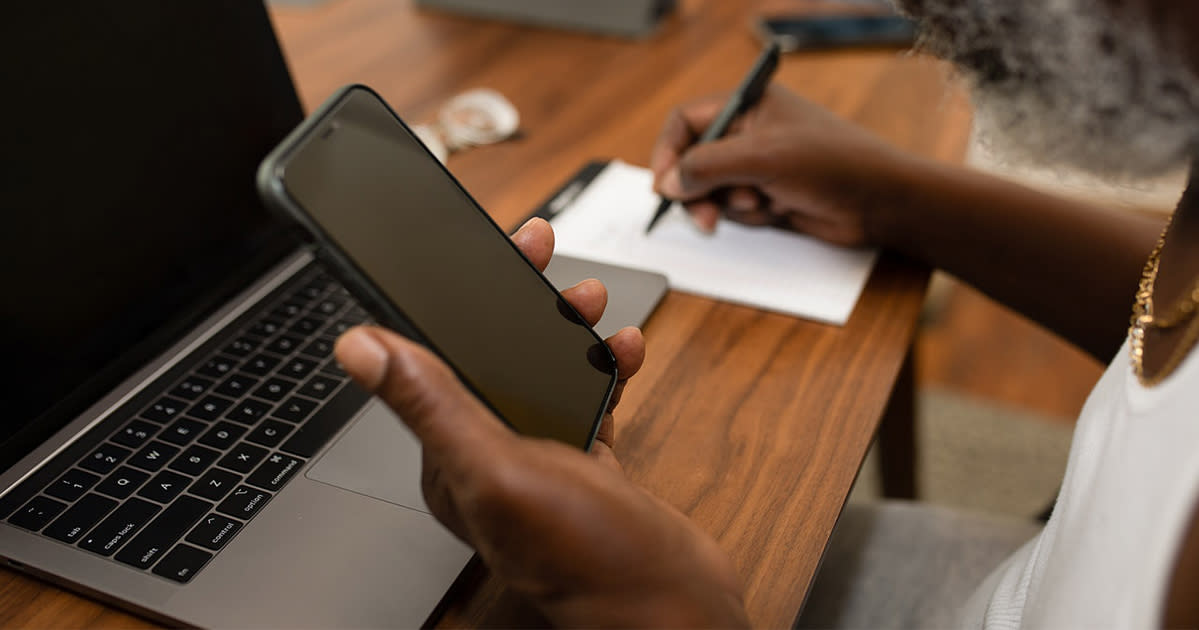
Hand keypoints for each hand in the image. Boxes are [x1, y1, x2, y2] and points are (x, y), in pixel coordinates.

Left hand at [334, 218, 748, 627]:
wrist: (675, 607)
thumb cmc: (589, 557)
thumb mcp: (499, 469)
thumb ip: (433, 406)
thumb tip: (359, 348)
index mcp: (455, 461)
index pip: (439, 361)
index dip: (458, 299)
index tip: (488, 251)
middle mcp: (494, 461)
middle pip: (494, 359)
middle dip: (519, 302)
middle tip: (542, 255)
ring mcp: (545, 464)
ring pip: (544, 376)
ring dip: (566, 332)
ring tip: (593, 303)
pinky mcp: (590, 469)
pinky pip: (590, 401)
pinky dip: (606, 370)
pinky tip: (626, 353)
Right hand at [651, 84, 908, 245]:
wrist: (880, 202)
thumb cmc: (834, 164)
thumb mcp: (763, 158)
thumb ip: (707, 167)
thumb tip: (668, 182)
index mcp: (749, 104)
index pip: (687, 121)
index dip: (669, 152)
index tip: (664, 184)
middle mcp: (749, 132)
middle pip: (693, 159)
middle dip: (696, 189)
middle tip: (703, 214)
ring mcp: (758, 165)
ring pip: (712, 189)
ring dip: (729, 204)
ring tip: (760, 203)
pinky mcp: (768, 194)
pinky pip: (735, 209)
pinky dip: (749, 215)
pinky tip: (778, 210)